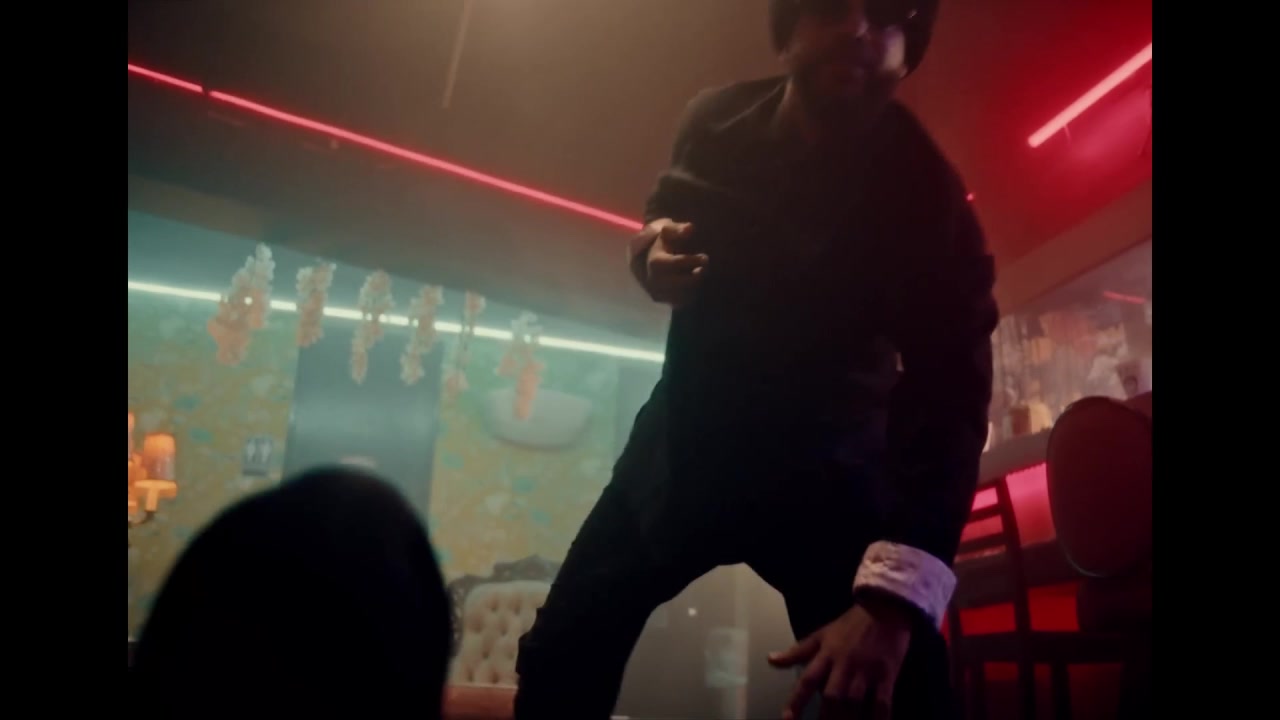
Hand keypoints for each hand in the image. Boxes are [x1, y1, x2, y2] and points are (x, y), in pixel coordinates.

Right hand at [635, 218, 707, 306]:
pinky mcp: (662, 301)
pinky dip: (690, 295)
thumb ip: (677, 229)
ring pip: (681, 296)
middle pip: (679, 284)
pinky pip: (680, 303)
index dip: (692, 261)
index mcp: (654, 261)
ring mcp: (657, 292)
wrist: (644, 255)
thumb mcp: (666, 230)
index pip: (675, 264)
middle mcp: (653, 280)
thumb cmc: (661, 240)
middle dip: (695, 277)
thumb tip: (690, 228)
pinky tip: (694, 285)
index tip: (704, 257)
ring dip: (694, 287)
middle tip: (704, 269)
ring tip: (699, 275)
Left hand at [768, 601, 912, 719]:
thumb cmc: (851, 623)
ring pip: (854, 701)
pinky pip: (882, 702)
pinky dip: (880, 717)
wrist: (885, 607)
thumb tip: (771, 660)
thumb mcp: (822, 634)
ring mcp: (866, 670)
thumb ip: (797, 651)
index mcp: (826, 654)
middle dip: (826, 716)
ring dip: (848, 718)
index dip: (796, 700)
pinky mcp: (886, 674)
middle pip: (832, 695)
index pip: (808, 680)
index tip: (787, 718)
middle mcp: (844, 664)